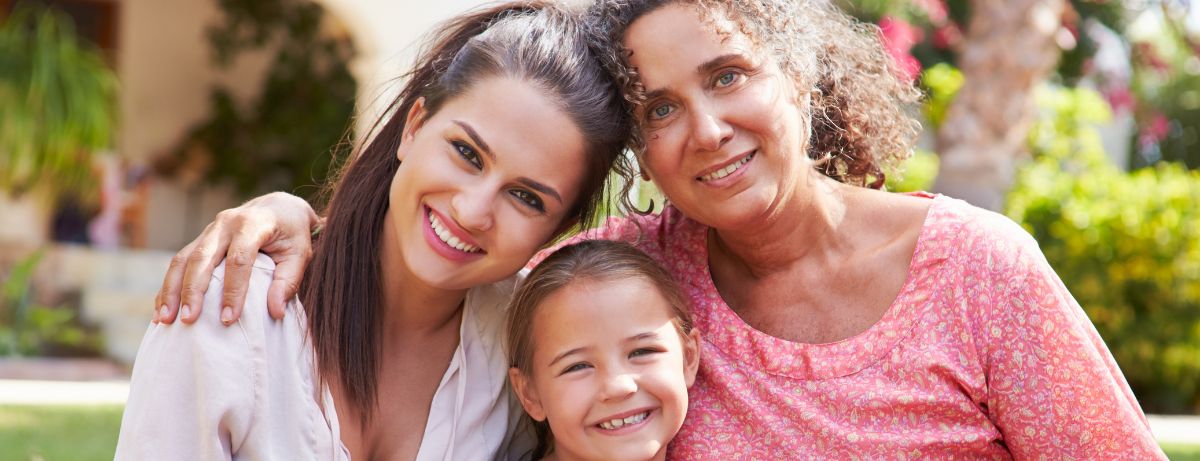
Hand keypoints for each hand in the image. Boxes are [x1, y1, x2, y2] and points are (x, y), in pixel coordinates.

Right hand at [154, 192, 319, 324]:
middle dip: (192, 290)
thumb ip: (289, 281)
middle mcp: (226, 223)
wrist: (278, 208)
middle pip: (202, 258)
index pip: (239, 259)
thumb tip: (276, 312)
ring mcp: (209, 230)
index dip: (233, 290)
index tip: (228, 318)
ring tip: (165, 319)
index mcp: (252, 224)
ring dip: (171, 289)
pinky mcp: (200, 239)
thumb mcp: (301, 254)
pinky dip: (169, 286)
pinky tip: (162, 309)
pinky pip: (179, 262)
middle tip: (188, 320)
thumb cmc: (292, 234)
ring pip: (183, 259)